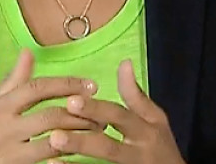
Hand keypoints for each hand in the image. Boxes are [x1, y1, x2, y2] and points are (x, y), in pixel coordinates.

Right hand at [0, 49, 100, 163]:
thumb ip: (11, 81)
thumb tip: (29, 52)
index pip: (37, 88)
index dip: (66, 85)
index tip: (90, 86)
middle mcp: (4, 128)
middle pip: (50, 116)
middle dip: (80, 114)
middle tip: (101, 114)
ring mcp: (9, 154)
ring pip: (53, 142)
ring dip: (79, 137)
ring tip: (96, 133)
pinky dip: (63, 160)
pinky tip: (77, 155)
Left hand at [47, 60, 185, 163]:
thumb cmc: (161, 147)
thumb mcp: (155, 119)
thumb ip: (136, 95)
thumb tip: (124, 63)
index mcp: (144, 130)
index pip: (118, 116)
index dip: (95, 109)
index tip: (71, 100)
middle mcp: (138, 152)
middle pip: (108, 147)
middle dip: (82, 141)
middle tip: (55, 135)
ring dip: (77, 160)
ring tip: (54, 150)